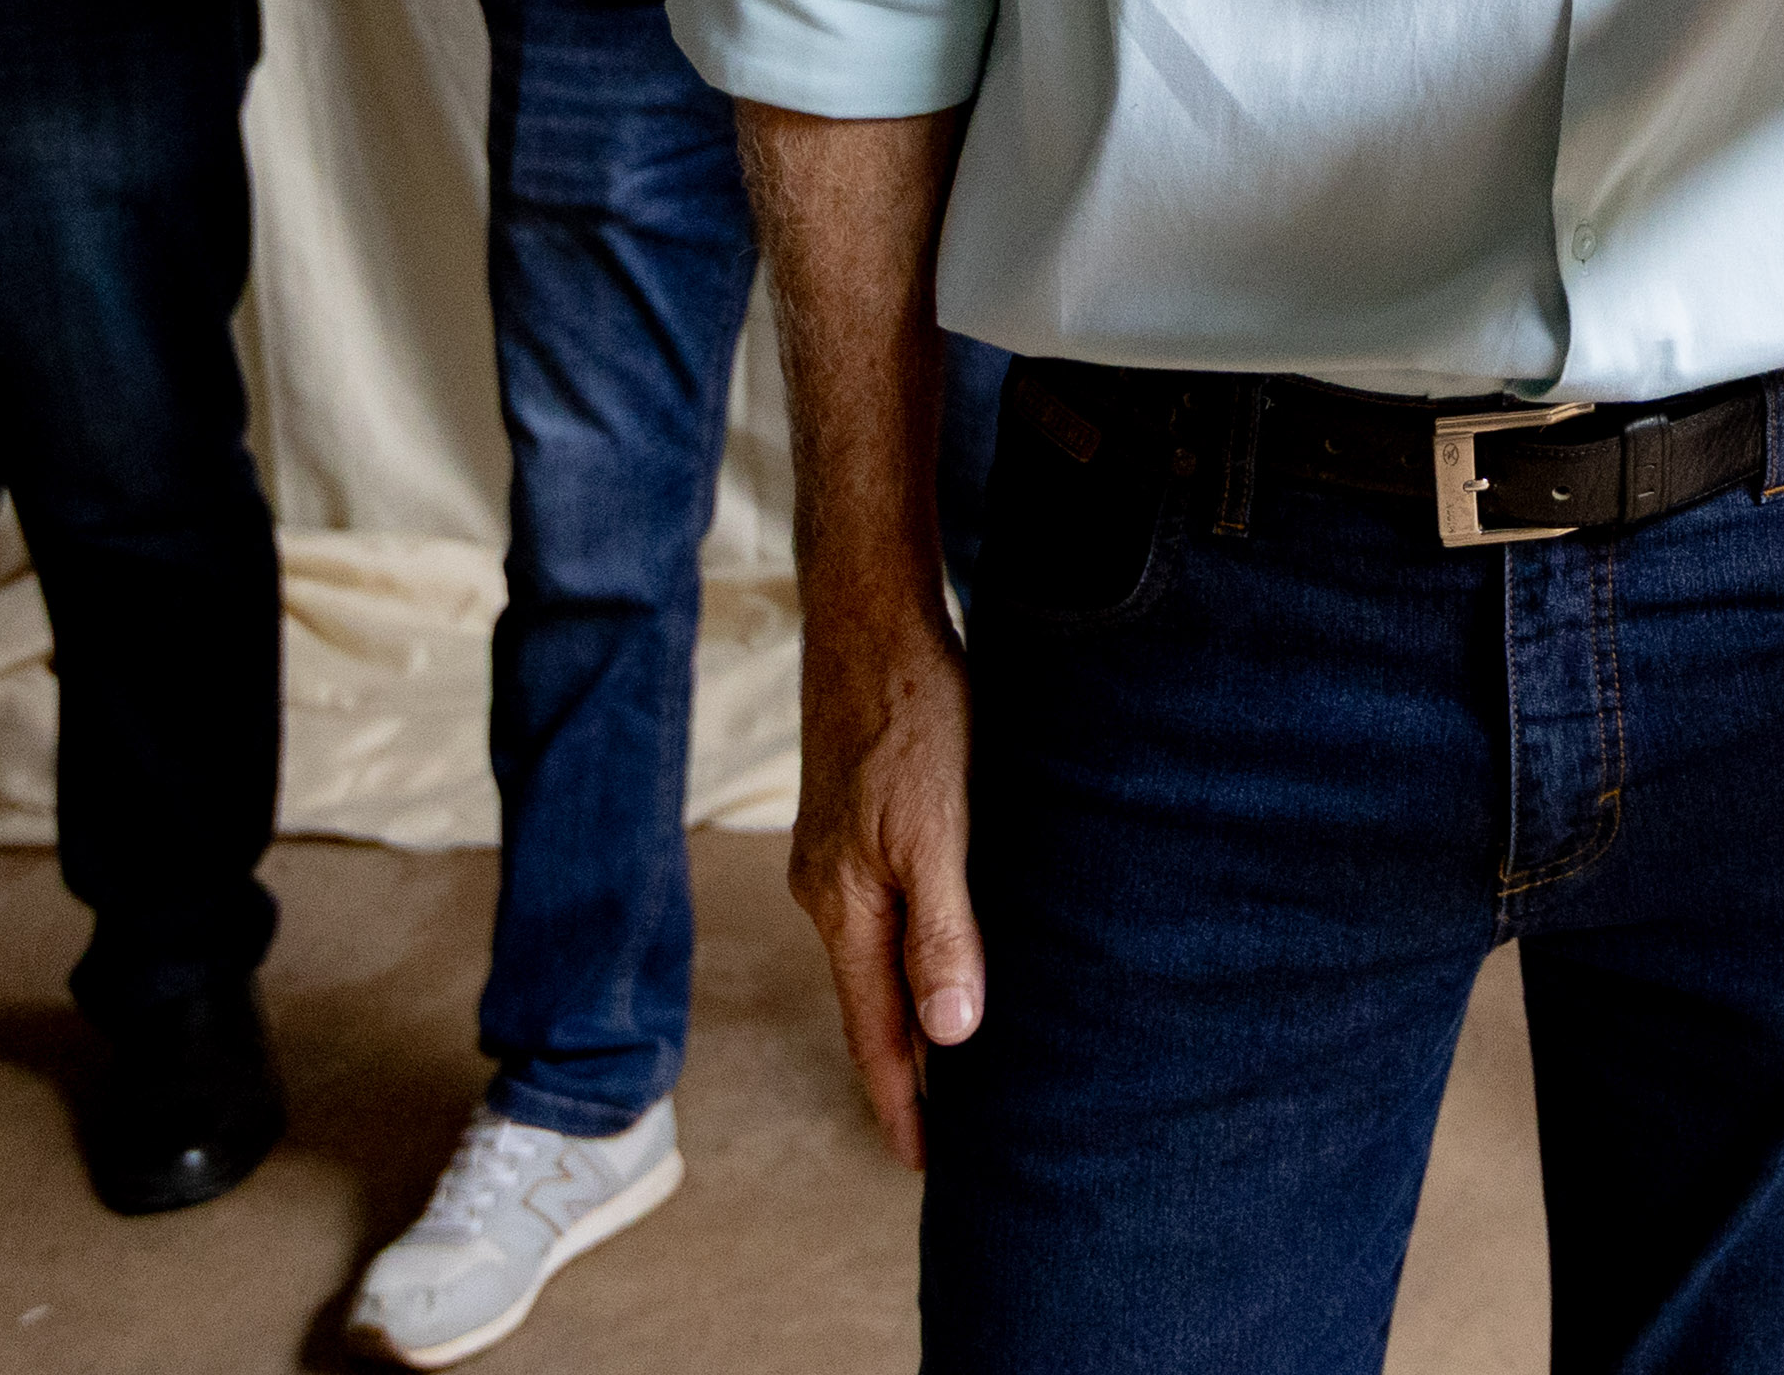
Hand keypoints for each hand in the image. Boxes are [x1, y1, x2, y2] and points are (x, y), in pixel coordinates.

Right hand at [789, 582, 982, 1160]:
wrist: (872, 616)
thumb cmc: (914, 713)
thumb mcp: (940, 826)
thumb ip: (943, 930)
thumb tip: (949, 1037)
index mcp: (845, 905)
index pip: (874, 1033)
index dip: (903, 1103)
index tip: (926, 1167)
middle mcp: (829, 891)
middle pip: (870, 1004)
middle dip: (907, 1072)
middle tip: (951, 1137)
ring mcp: (837, 855)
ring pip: (878, 956)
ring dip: (913, 1011)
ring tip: (954, 1063)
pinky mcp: (857, 820)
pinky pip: (886, 911)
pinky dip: (915, 951)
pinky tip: (945, 954)